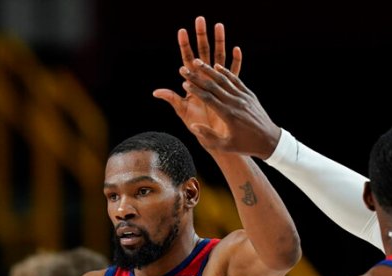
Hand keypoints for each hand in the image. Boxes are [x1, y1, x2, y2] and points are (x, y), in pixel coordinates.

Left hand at [153, 16, 241, 151]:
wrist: (215, 139)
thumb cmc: (197, 127)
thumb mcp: (183, 112)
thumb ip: (172, 99)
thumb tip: (155, 92)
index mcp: (192, 84)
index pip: (187, 60)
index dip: (185, 46)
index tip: (182, 31)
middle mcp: (204, 81)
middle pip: (202, 53)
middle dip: (201, 36)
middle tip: (200, 19)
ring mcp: (217, 84)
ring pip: (218, 58)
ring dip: (219, 42)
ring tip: (219, 26)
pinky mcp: (229, 91)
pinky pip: (234, 73)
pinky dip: (235, 61)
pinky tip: (236, 49)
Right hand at [158, 24, 281, 159]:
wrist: (269, 140)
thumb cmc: (246, 146)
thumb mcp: (226, 146)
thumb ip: (208, 136)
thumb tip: (193, 126)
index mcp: (228, 115)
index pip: (207, 98)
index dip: (195, 89)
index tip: (184, 83)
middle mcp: (235, 103)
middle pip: (213, 86)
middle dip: (197, 76)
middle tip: (185, 69)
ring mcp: (244, 97)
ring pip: (224, 79)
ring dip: (209, 70)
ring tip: (198, 62)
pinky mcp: (250, 95)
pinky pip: (236, 80)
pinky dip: (226, 72)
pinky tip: (217, 66)